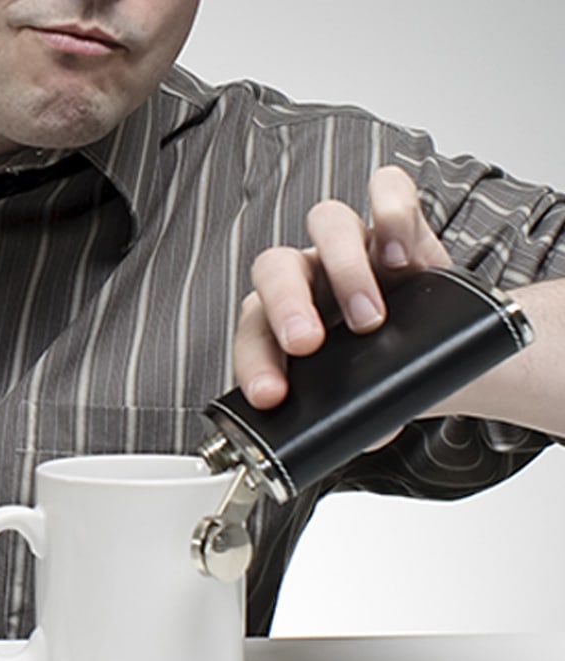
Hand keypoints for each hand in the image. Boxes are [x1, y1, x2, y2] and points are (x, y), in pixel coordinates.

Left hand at [233, 166, 452, 409]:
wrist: (444, 345)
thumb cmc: (386, 366)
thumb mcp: (365, 396)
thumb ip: (355, 413)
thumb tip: (363, 435)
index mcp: (282, 319)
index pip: (251, 329)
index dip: (254, 362)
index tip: (272, 396)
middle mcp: (310, 274)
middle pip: (276, 267)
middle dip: (286, 305)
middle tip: (309, 345)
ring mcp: (352, 244)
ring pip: (327, 222)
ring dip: (344, 268)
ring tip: (372, 317)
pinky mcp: (401, 223)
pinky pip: (389, 191)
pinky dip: (393, 214)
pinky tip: (403, 255)